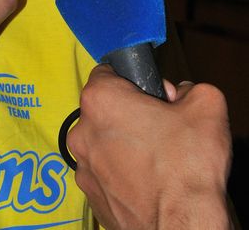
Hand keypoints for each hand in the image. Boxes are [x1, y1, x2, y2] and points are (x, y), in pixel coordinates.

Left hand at [67, 65, 232, 229]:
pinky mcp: (91, 196)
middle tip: (161, 130)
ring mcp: (84, 166)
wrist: (183, 226)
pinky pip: (105, 174)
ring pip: (104, 143)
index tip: (155, 98)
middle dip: (130, 115)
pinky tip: (147, 182)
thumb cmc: (187, 168)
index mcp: (101, 100)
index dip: (136, 82)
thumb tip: (183, 94)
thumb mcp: (205, 106)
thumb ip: (189, 88)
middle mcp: (83, 131)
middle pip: (105, 110)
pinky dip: (122, 175)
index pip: (108, 73)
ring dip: (124, 146)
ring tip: (156, 161)